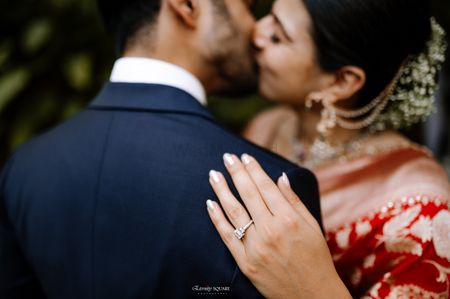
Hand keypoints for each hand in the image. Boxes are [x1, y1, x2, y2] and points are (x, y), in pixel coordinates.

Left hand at [206, 153, 351, 298]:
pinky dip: (217, 218)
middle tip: (227, 157)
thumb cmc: (316, 258)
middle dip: (236, 173)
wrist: (312, 295)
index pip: (266, 187)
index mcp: (288, 219)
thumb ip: (294, 201)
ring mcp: (255, 247)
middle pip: (248, 194)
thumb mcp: (312, 226)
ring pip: (234, 211)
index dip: (254, 169)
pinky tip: (210, 203)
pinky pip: (227, 236)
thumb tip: (281, 177)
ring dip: (222, 190)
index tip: (245, 156)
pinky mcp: (245, 262)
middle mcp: (270, 230)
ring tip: (214, 174)